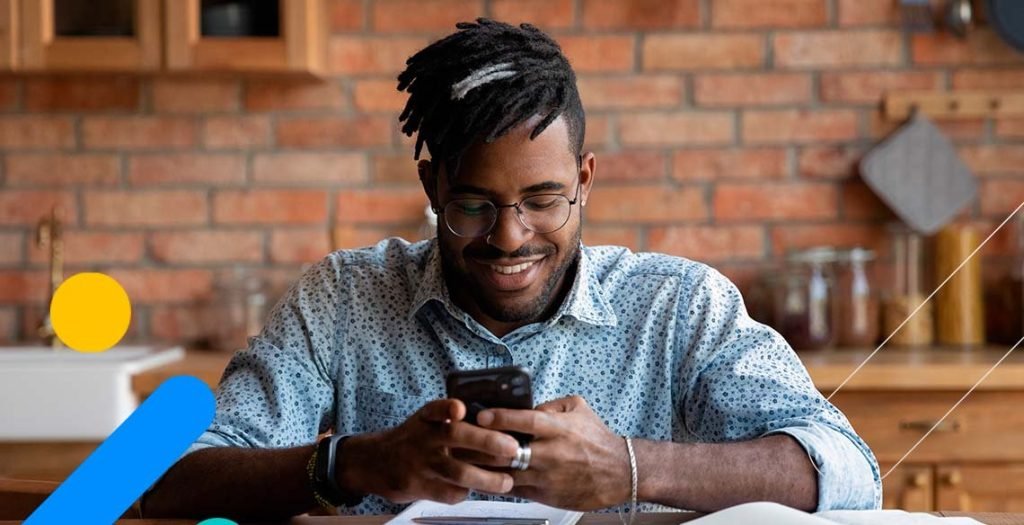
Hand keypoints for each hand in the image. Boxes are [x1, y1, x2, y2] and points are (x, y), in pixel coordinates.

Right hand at [340, 399, 520, 504]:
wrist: (374, 462)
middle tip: (513, 449)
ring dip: (486, 478)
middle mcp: (423, 438)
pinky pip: (448, 493)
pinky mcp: (417, 487)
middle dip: (487, 442)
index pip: (436, 408)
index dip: (448, 408)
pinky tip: (475, 490)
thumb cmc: (414, 439)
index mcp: (426, 418)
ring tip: (507, 481)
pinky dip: (465, 492)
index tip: (460, 409)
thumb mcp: (426, 421)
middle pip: (456, 437)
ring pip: (457, 471)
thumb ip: (452, 421)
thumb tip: (497, 423)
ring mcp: (420, 464)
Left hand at [476, 395, 630, 509]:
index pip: (524, 420)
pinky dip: (496, 483)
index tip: (480, 415)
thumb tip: (527, 406)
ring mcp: (546, 476)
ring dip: (482, 468)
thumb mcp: (579, 408)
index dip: (500, 417)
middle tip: (459, 439)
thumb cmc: (597, 439)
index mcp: (558, 428)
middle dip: (481, 445)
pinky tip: (482, 477)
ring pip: (505, 474)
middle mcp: (550, 453)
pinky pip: (513, 490)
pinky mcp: (545, 495)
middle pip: (507, 450)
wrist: (621, 473)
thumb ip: (551, 404)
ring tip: (462, 459)